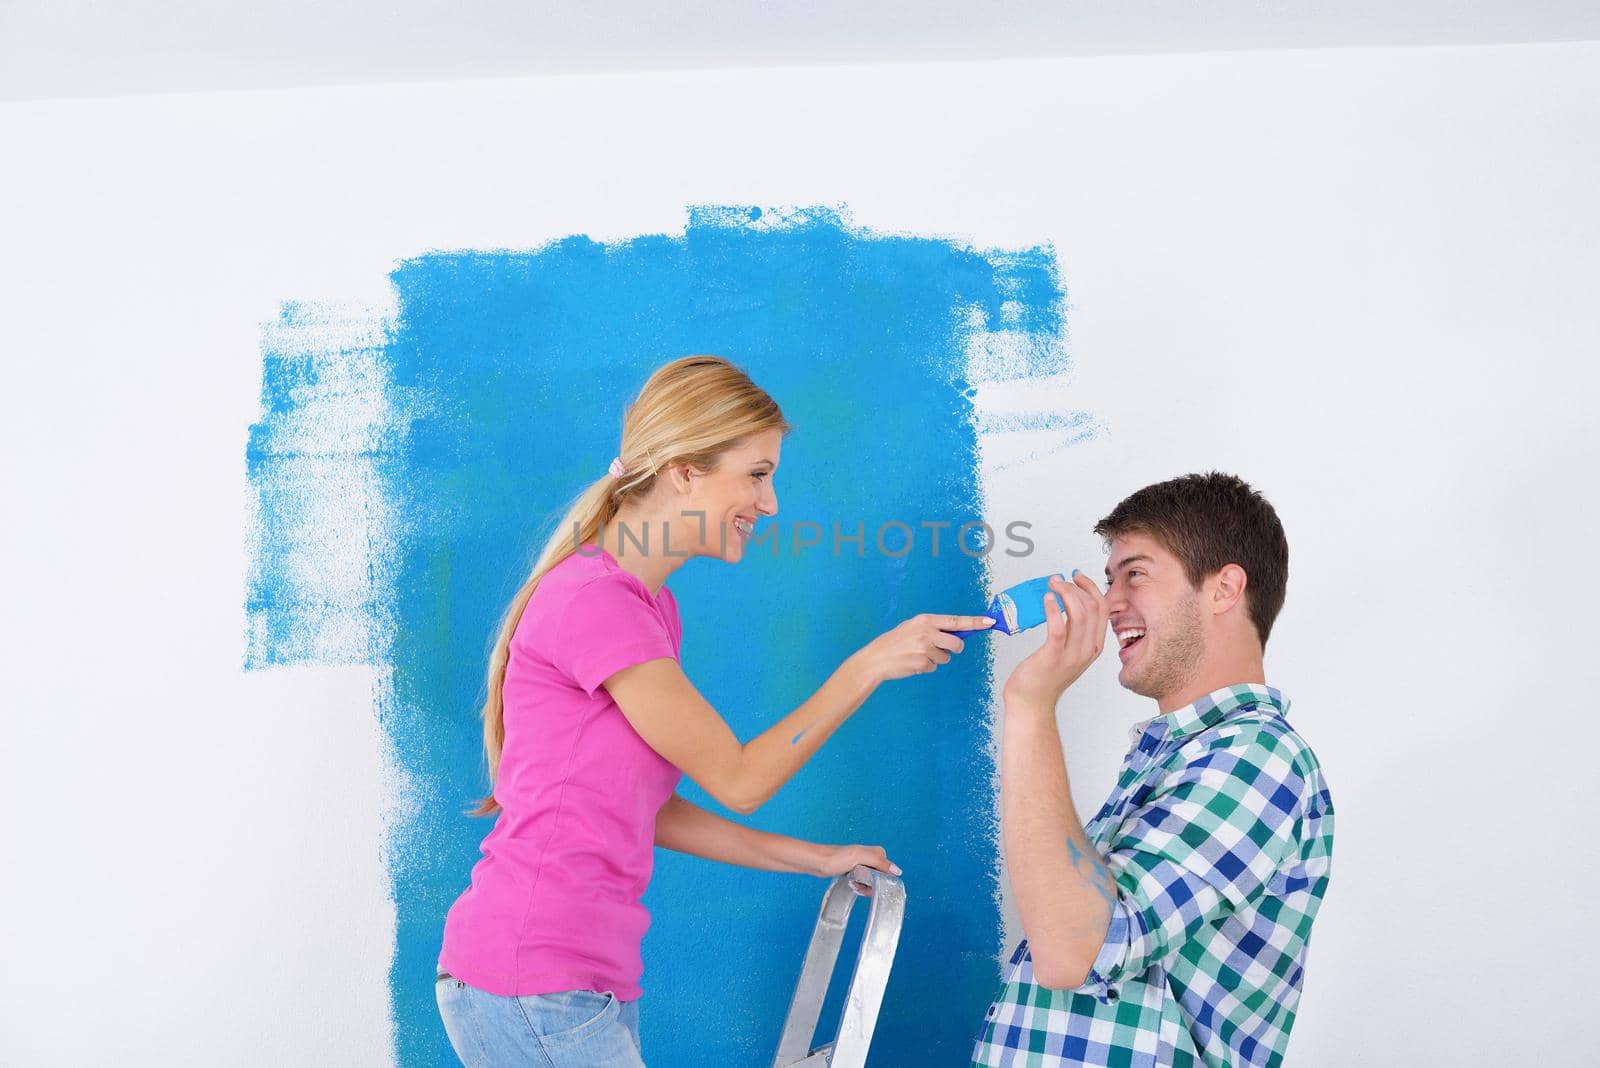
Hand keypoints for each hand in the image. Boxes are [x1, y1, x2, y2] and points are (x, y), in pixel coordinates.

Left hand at [814, 843, 900, 889]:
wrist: (817, 862)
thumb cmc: (834, 858)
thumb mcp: (859, 857)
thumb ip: (878, 861)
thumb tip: (897, 870)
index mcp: (872, 851)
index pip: (888, 868)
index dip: (883, 878)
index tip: (876, 884)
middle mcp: (867, 857)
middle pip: (880, 875)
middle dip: (873, 884)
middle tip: (863, 885)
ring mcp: (859, 864)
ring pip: (870, 880)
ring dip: (865, 886)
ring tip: (855, 886)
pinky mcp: (852, 871)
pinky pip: (861, 881)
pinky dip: (858, 886)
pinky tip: (852, 885)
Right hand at [855, 613, 994, 682]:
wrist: (876, 659)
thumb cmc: (894, 643)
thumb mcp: (912, 628)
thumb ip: (933, 629)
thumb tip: (955, 635)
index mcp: (925, 620)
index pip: (956, 621)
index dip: (975, 622)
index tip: (990, 621)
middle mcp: (927, 632)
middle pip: (956, 644)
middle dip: (954, 649)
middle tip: (940, 650)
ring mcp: (925, 648)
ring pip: (945, 658)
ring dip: (935, 660)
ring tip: (917, 655)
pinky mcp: (922, 663)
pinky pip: (934, 667)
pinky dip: (925, 667)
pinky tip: (912, 663)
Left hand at [1002, 571, 1109, 709]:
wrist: (1032, 702)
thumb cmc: (1045, 675)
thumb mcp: (1069, 652)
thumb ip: (1075, 631)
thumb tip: (1072, 602)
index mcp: (1094, 646)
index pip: (1103, 609)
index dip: (1091, 588)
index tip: (1077, 576)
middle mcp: (1087, 650)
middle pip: (1093, 608)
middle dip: (1077, 587)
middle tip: (1059, 579)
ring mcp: (1072, 655)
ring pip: (1080, 614)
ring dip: (1066, 593)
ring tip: (1052, 585)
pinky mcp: (1052, 658)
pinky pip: (1058, 628)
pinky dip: (1053, 609)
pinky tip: (1047, 599)